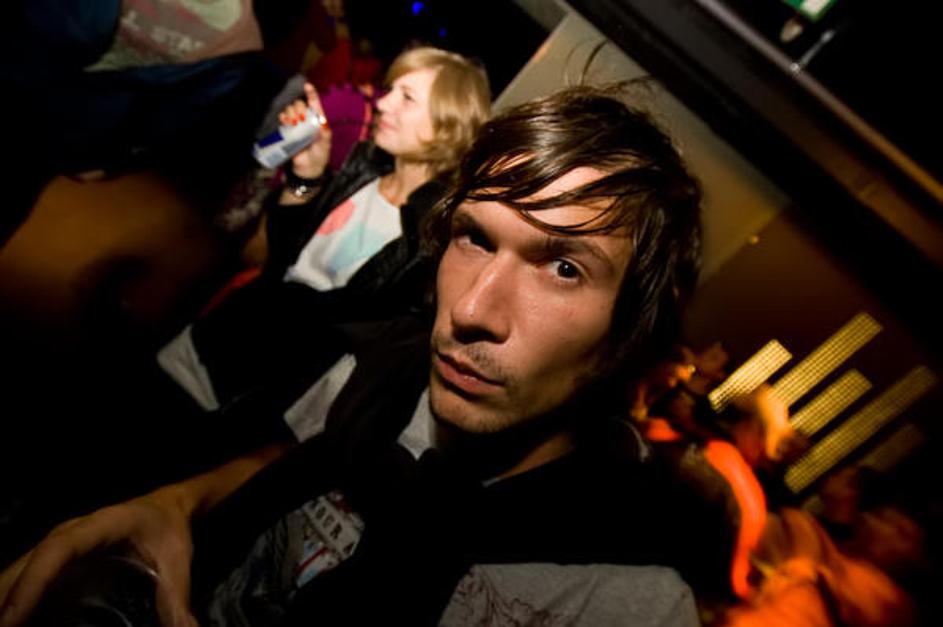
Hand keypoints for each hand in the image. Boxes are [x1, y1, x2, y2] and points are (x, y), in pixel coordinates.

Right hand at [0, 487, 197, 626]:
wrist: (165, 507)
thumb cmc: (168, 530)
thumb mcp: (178, 561)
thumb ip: (177, 598)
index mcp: (100, 526)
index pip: (58, 551)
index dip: (32, 583)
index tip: (13, 617)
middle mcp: (70, 532)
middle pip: (26, 563)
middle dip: (5, 600)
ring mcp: (57, 544)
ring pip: (18, 570)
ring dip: (5, 600)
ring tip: (5, 626)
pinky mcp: (55, 557)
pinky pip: (26, 577)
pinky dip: (16, 599)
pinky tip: (13, 620)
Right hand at [281, 82, 331, 179]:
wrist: (307, 169)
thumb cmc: (319, 156)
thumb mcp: (325, 145)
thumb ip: (325, 134)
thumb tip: (323, 122)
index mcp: (318, 121)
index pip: (315, 104)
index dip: (311, 93)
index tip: (307, 86)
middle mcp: (307, 120)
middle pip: (300, 104)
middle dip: (298, 108)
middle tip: (299, 120)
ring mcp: (297, 125)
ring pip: (291, 109)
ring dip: (290, 113)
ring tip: (293, 124)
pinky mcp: (288, 130)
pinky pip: (284, 118)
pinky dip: (283, 116)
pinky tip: (284, 120)